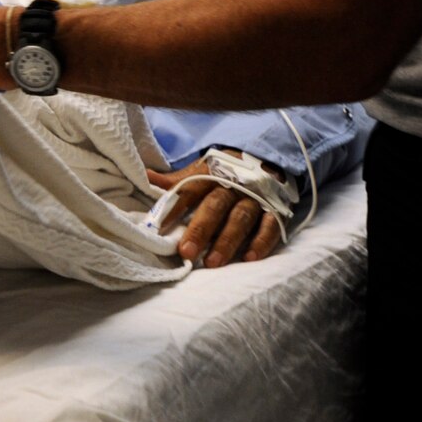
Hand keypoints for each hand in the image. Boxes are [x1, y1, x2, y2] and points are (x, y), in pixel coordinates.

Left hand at [144, 156, 283, 266]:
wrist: (268, 158)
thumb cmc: (225, 171)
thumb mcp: (201, 170)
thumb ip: (176, 180)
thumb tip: (145, 176)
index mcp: (211, 174)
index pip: (188, 191)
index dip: (173, 208)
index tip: (158, 227)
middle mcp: (233, 185)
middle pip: (214, 207)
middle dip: (200, 230)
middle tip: (186, 252)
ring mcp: (255, 198)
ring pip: (240, 219)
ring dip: (227, 241)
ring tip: (212, 263)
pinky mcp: (276, 209)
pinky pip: (270, 226)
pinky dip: (261, 242)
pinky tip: (250, 258)